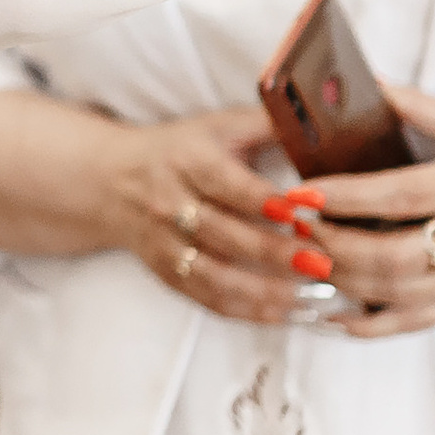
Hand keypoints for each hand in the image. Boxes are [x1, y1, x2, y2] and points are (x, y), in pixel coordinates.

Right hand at [94, 106, 310, 325]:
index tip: (306, 213)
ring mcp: (164, 241)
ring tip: (311, 298)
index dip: (265, 200)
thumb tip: (323, 121)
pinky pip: (205, 297)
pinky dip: (245, 311)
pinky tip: (284, 313)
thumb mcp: (218, 125)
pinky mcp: (165, 271)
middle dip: (274, 251)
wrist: (111, 179)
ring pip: (213, 274)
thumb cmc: (181, 150)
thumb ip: (268, 124)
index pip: (227, 183)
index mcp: (187, 159)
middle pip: (223, 233)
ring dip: (264, 290)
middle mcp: (169, 201)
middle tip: (322, 262)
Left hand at [296, 88, 434, 335]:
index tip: (301, 192)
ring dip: (342, 281)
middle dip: (332, 245)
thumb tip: (368, 86)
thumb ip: (422, 108)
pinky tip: (337, 315)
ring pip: (398, 293)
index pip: (400, 195)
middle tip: (292, 228)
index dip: (344, 196)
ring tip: (302, 260)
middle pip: (392, 254)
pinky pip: (418, 322)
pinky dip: (373, 324)